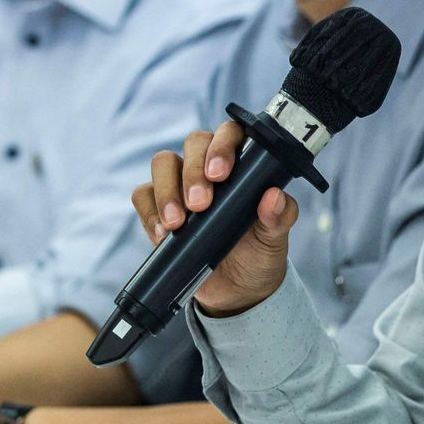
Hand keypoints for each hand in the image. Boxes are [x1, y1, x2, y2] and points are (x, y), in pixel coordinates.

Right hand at [130, 123, 299, 316]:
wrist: (237, 289)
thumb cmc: (259, 251)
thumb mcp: (275, 237)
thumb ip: (280, 216)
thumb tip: (274, 197)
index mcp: (242, 161)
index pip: (229, 134)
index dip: (222, 145)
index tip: (220, 174)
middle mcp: (208, 165)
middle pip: (193, 143)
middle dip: (193, 172)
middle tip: (201, 205)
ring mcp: (180, 183)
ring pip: (163, 163)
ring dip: (167, 191)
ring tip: (178, 223)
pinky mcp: (158, 207)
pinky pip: (143, 195)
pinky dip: (150, 212)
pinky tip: (163, 234)